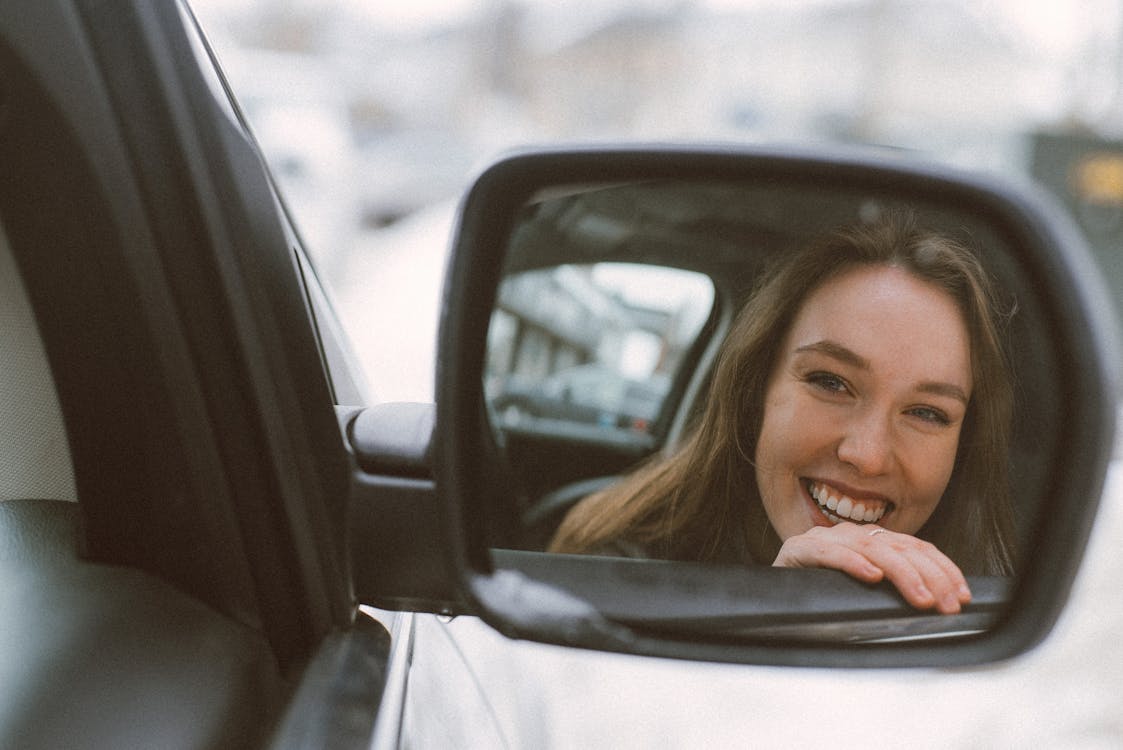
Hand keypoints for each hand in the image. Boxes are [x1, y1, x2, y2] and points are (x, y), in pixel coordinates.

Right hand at [772, 523, 970, 613]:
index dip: (942, 569)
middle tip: (948, 604)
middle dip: (931, 577)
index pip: (915, 547)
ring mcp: (824, 539)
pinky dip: (854, 563)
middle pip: (900, 547)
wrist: (772, 600)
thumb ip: (894, 588)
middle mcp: (850, 534)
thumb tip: (939, 601)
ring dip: (902, 575)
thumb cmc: (821, 600)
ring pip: (872, 548)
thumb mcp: (866, 593)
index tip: (963, 595)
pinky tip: (871, 577)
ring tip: (920, 597)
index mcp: (869, 541)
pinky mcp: (799, 549)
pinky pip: (831, 552)